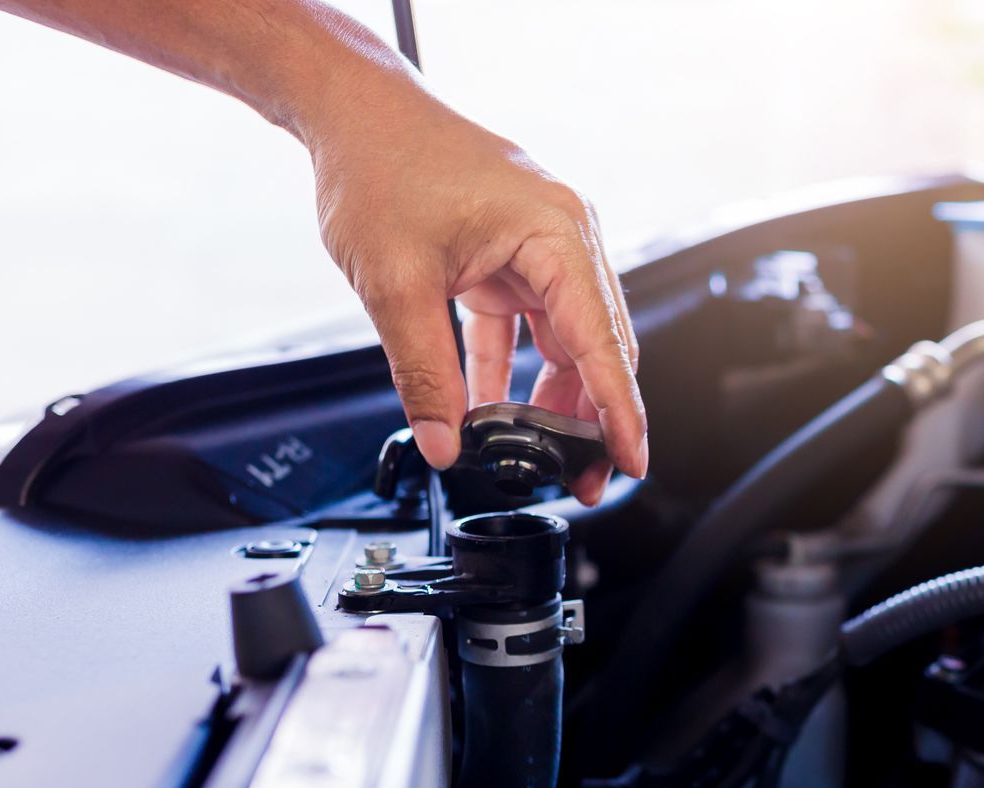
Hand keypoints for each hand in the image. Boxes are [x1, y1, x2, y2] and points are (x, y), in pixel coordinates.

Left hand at [307, 84, 643, 503]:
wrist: (353, 111)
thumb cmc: (380, 164)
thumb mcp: (395, 284)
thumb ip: (424, 373)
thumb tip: (445, 444)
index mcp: (557, 234)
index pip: (602, 342)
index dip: (619, 413)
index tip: (630, 462)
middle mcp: (564, 238)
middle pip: (599, 348)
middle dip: (591, 419)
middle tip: (582, 480)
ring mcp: (541, 247)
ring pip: (567, 343)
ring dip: (552, 400)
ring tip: (535, 454)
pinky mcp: (513, 257)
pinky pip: (529, 329)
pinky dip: (512, 372)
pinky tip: (490, 412)